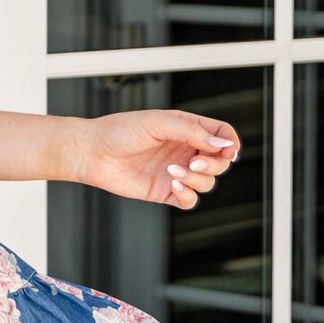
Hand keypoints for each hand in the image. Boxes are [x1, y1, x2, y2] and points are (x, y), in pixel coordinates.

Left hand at [64, 109, 239, 209]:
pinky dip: (188, 195)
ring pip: (207, 182)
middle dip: (214, 164)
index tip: (228, 151)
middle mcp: (184, 150)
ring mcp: (176, 172)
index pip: (222, 135)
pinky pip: (189, 200)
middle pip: (219, 162)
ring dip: (197, 180)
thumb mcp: (158, 123)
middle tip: (194, 163)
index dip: (230, 143)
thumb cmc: (120, 131)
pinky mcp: (164, 191)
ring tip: (173, 171)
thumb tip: (222, 144)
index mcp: (187, 129)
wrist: (93, 152)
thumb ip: (192, 132)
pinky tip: (174, 185)